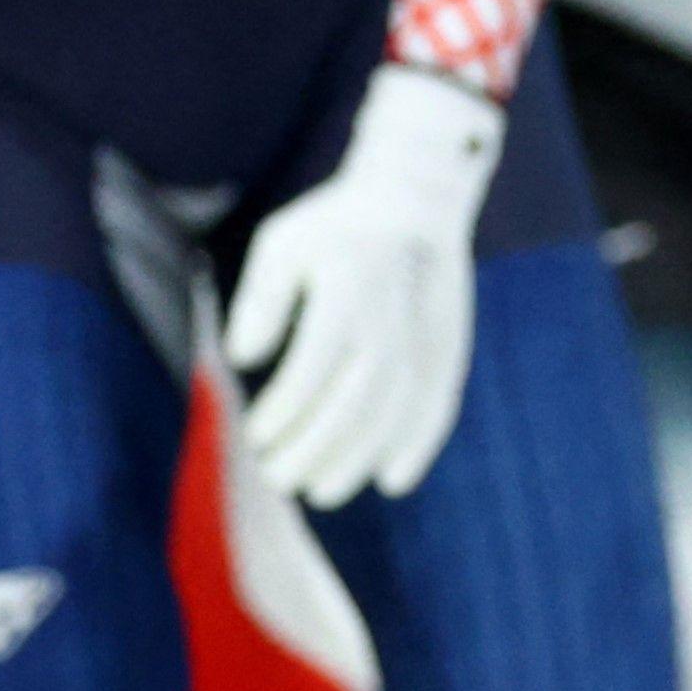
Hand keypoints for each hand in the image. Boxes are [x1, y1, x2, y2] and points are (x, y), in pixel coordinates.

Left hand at [225, 66, 504, 507]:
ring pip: (396, 410)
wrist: (417, 199)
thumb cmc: (333, 228)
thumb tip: (242, 359)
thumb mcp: (282, 243)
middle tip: (278, 478)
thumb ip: (260, 300)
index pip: (313, 363)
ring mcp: (426, 332)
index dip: (285, 409)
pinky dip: (418, 446)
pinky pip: (438, 404)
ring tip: (320, 491)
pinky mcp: (450, 348)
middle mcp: (392, 312)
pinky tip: (391, 480)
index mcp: (348, 284)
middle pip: (356, 399)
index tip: (255, 437)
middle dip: (315, 447)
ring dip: (359, 458)